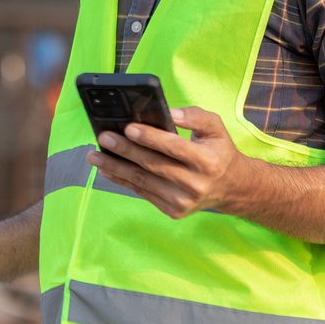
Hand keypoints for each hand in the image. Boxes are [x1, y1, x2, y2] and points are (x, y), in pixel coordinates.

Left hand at [88, 106, 248, 218]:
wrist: (230, 188)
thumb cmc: (218, 151)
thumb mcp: (216, 128)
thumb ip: (195, 116)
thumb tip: (170, 113)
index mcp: (208, 161)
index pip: (174, 148)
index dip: (150, 137)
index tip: (128, 127)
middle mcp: (195, 184)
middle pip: (153, 165)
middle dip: (124, 150)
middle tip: (103, 137)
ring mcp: (183, 201)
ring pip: (142, 181)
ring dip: (115, 167)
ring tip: (94, 155)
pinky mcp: (173, 210)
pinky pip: (142, 192)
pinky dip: (122, 180)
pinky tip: (107, 169)